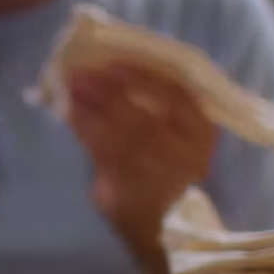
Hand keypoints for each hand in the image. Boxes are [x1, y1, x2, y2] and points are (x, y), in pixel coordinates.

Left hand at [65, 62, 216, 220]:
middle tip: (82, 72)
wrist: (150, 213)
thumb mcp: (170, 126)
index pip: (178, 99)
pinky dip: (85, 129)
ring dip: (91, 108)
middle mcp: (187, 156)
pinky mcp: (130, 192)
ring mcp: (158, 178)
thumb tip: (111, 61)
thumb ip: (152, 96)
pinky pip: (103, 155)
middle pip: (145, 119)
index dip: (147, 80)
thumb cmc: (159, 155)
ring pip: (120, 136)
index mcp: (202, 131)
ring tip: (72, 87)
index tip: (117, 64)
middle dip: (110, 92)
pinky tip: (70, 112)